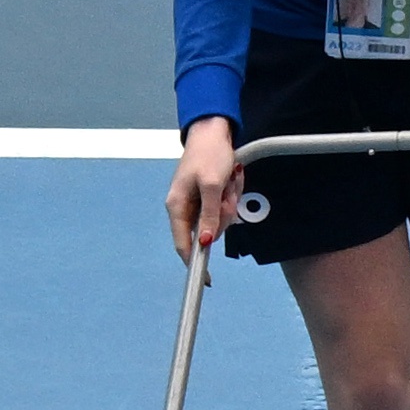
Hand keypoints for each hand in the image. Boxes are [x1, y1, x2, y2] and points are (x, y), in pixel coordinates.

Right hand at [166, 117, 240, 255]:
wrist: (214, 130)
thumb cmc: (209, 154)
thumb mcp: (212, 185)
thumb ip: (209, 215)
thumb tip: (204, 242)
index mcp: (177, 206)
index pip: (184, 244)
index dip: (195, 263)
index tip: (208, 280)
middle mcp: (185, 207)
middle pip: (209, 230)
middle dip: (223, 214)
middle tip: (227, 193)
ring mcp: (198, 201)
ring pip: (220, 218)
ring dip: (230, 200)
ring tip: (229, 179)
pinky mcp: (209, 195)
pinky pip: (225, 204)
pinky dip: (232, 193)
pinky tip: (231, 177)